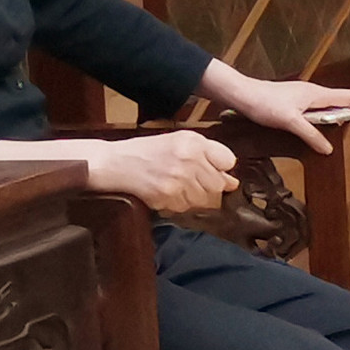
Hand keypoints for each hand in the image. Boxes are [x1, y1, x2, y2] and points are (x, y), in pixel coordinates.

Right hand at [82, 130, 238, 213]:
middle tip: (194, 183)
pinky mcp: (166, 197)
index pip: (228, 161)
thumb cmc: (150, 151)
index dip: (222, 168)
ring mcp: (177, 180)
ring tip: (180, 188)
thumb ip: (209, 154)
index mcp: (193, 142)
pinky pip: (186, 208)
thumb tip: (231, 180)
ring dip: (196, 198)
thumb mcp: (180, 141)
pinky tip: (170, 194)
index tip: (215, 171)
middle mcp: (188, 160)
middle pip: (218, 184)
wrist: (118, 163)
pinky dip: (181, 205)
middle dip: (211, 187)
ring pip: (205, 199)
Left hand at [208, 69, 349, 157]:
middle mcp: (314, 92)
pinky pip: (318, 109)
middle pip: (344, 100)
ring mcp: (305, 96)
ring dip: (338, 118)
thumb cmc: (265, 103)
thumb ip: (311, 135)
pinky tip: (316, 130)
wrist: (242, 94)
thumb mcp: (290, 122)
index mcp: (318, 94)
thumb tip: (329, 149)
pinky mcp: (295, 101)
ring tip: (337, 134)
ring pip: (330, 105)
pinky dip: (325, 119)